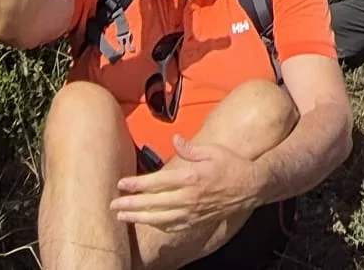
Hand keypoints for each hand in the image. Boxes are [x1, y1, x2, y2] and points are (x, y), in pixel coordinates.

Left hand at [112, 135, 259, 232]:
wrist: (251, 186)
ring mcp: (191, 212)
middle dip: (130, 205)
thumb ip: (191, 148)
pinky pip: (172, 226)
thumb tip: (175, 138)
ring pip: (158, 218)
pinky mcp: (196, 221)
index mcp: (190, 177)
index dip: (136, 184)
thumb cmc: (232, 165)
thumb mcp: (212, 150)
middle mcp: (188, 197)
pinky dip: (156, 225)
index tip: (121, 184)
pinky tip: (147, 222)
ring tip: (122, 216)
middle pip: (152, 203)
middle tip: (112, 205)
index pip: (156, 182)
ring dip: (138, 217)